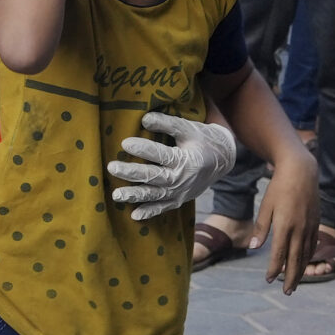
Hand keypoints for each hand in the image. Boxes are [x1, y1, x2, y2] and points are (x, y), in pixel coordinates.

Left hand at [107, 112, 236, 220]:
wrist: (223, 160)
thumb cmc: (202, 140)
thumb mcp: (189, 128)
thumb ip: (168, 124)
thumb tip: (144, 118)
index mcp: (186, 160)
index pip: (162, 155)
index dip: (144, 149)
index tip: (125, 143)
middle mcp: (182, 179)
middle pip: (154, 177)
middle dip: (132, 173)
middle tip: (112, 167)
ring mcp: (180, 192)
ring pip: (155, 195)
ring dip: (135, 196)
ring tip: (116, 195)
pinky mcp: (179, 200)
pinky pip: (163, 208)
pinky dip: (150, 213)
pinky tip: (134, 216)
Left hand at [254, 154, 320, 295]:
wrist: (301, 172)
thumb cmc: (279, 188)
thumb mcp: (266, 206)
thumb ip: (261, 228)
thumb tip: (255, 247)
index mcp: (285, 226)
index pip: (279, 254)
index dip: (273, 269)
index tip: (268, 280)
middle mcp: (300, 229)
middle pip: (295, 259)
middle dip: (290, 277)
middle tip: (287, 292)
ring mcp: (310, 227)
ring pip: (306, 255)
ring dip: (300, 270)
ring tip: (295, 283)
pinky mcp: (315, 223)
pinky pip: (312, 245)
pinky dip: (308, 257)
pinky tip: (304, 263)